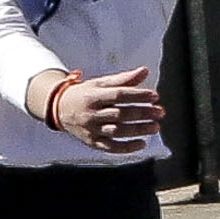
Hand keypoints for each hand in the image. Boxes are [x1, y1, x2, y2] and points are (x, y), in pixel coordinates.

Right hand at [50, 65, 164, 153]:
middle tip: (160, 112)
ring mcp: (91, 129)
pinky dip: (127, 147)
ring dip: (138, 130)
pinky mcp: (92, 142)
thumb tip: (144, 71)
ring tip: (155, 127)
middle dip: (142, 113)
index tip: (154, 96)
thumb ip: (123, 79)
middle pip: (120, 114)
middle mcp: (91, 114)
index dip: (138, 96)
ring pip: (117, 131)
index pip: (119, 95)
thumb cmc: (85, 94)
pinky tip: (142, 144)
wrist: (58, 109)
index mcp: (93, 96)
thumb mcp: (100, 83)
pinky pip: (110, 147)